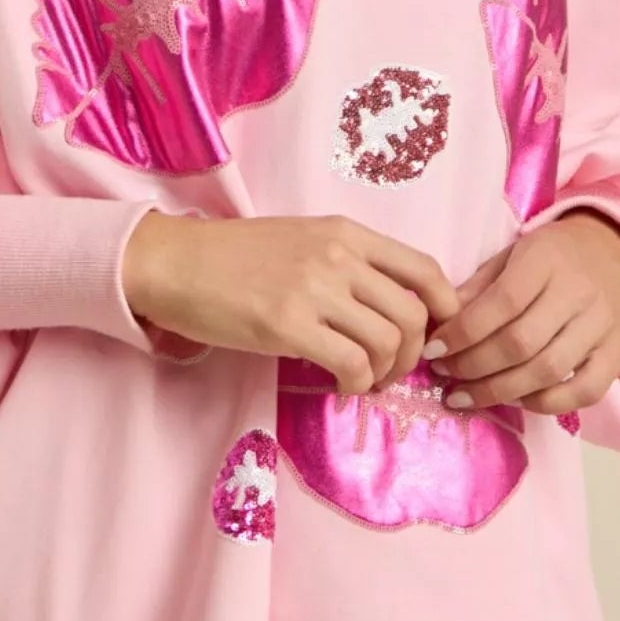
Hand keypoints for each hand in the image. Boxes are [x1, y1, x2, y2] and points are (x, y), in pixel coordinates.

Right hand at [122, 211, 460, 394]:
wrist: (174, 264)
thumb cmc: (234, 258)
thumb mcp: (302, 241)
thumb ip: (348, 264)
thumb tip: (390, 310)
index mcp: (346, 233)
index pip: (424, 269)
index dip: (445, 310)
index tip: (434, 337)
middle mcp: (339, 256)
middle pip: (414, 314)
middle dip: (414, 354)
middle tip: (392, 371)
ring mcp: (314, 289)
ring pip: (388, 342)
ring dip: (385, 374)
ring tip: (364, 382)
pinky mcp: (287, 325)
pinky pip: (351, 363)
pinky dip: (357, 383)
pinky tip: (341, 386)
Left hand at [422, 210, 619, 414]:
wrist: (615, 252)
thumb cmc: (552, 257)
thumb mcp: (510, 256)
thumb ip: (477, 289)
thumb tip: (439, 326)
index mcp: (547, 261)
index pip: (503, 303)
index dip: (463, 333)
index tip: (432, 351)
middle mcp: (579, 294)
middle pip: (522, 344)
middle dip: (473, 366)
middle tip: (444, 374)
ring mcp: (602, 327)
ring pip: (548, 372)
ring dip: (499, 392)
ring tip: (464, 395)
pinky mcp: (617, 355)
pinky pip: (584, 392)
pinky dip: (545, 404)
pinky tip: (513, 401)